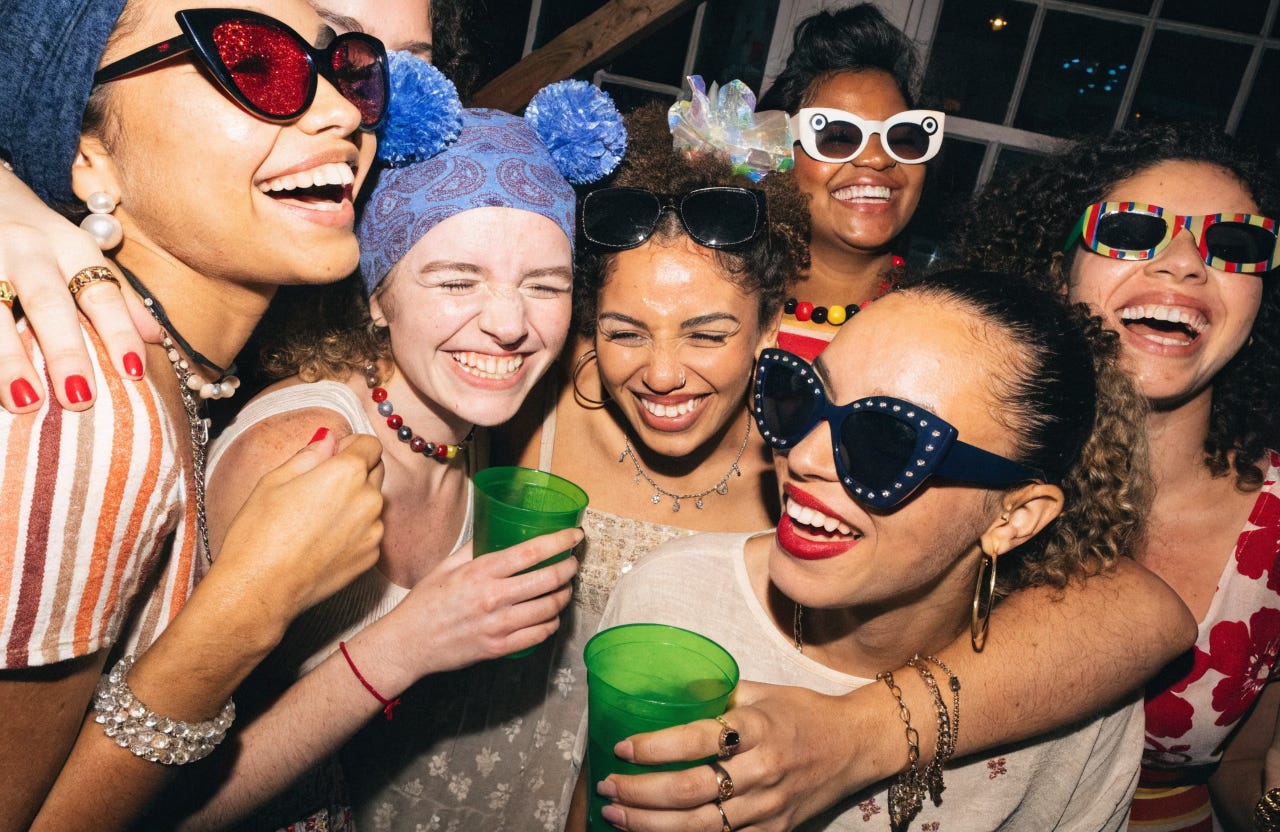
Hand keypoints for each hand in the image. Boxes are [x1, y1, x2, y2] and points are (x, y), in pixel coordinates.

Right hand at [0, 168, 157, 411]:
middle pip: (48, 303)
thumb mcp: (82, 253)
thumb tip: (157, 339)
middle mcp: (27, 249)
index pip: (102, 294)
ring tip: (25, 401)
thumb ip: (118, 297)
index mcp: (70, 246)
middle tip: (80, 398)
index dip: (119, 333)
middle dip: (65, 351)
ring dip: (9, 359)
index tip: (134, 373)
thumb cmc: (41, 237)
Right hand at [213, 432, 385, 623]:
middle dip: (354, 472)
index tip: (332, 456)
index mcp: (347, 473)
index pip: (370, 444)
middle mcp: (369, 499)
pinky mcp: (371, 557)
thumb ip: (309, 455)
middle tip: (319, 489)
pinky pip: (369, 532)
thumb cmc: (259, 534)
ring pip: (372, 504)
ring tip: (317, 519)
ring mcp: (374, 531)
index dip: (351, 446)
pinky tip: (323, 541)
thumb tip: (328, 439)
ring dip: (355, 503)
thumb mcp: (274, 481)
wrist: (261, 589)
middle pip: (374, 471)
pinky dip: (354, 530)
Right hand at [378, 529, 580, 681]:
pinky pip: (540, 635)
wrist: (409, 643)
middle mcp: (493, 597)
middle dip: (569, 568)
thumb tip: (495, 528)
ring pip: (549, 608)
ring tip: (565, 588)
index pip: (531, 552)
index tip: (574, 535)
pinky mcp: (500, 647)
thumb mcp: (447, 566)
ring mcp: (499, 625)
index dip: (559, 541)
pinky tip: (551, 615)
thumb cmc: (426, 602)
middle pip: (548, 579)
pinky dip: (552, 622)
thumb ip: (475, 547)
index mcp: (481, 572)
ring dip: (564, 596)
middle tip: (573, 563)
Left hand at [596, 681, 871, 831]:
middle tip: (607, 788)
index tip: (622, 747)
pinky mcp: (773, 831)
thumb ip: (719, 695)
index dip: (655, 747)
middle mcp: (763, 770)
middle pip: (692, 790)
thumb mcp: (763, 691)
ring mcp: (768, 807)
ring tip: (616, 816)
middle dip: (641, 793)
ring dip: (651, 824)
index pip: (698, 740)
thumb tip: (671, 690)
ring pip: (700, 825)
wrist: (855, 747)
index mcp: (759, 727)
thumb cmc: (804, 713)